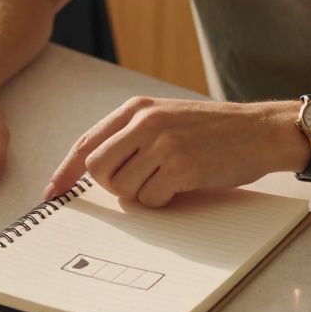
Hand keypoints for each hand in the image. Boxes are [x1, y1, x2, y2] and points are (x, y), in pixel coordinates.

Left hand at [44, 97, 307, 206]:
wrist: (258, 130)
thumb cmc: (211, 129)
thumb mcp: (165, 117)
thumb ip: (129, 135)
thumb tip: (91, 168)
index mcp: (136, 110)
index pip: (86, 143)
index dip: (65, 171)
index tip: (52, 192)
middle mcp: (145, 123)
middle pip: (96, 169)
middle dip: (109, 187)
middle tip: (134, 186)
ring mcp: (163, 145)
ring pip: (122, 189)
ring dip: (140, 195)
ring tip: (166, 181)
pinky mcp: (181, 168)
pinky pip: (150, 200)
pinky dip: (161, 202)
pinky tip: (181, 186)